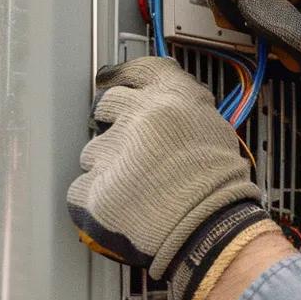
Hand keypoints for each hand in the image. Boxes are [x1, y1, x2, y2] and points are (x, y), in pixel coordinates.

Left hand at [67, 57, 278, 299]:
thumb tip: (166, 100)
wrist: (211, 228)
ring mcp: (111, 153)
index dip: (125, 75)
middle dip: (115, 123)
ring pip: (93, 151)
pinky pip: (81, 187)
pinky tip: (122, 204)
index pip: (139, 70)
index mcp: (171, 100)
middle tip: (134, 147)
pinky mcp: (92, 188)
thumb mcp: (215, 128)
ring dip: (108, 165)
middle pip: (107, 105)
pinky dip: (95, 197)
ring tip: (137, 185)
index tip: (115, 78)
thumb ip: (186, 107)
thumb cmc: (220, 186)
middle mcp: (137, 118)